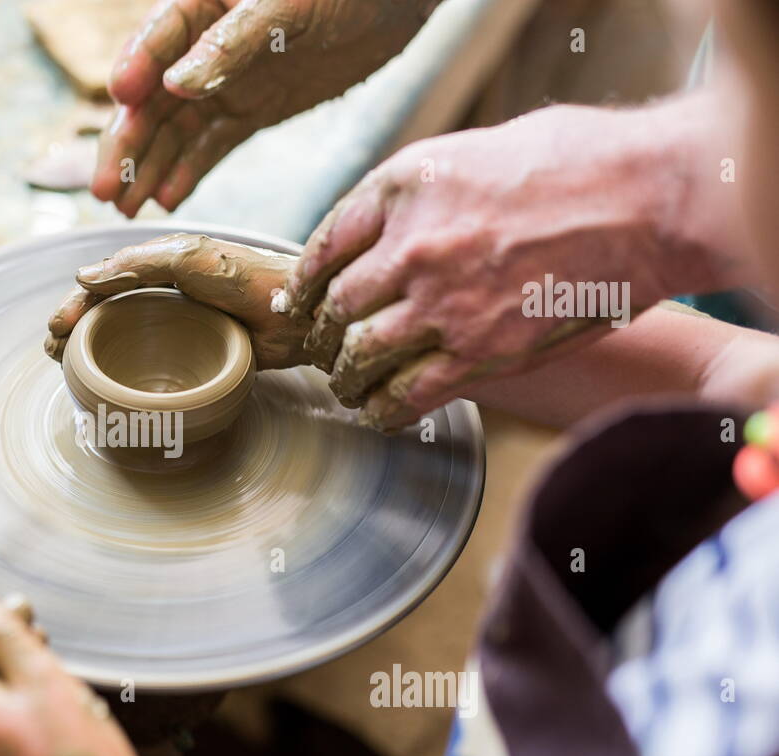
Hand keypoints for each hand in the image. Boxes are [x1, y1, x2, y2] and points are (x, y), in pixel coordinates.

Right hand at [45, 233, 307, 368]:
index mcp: (162, 261)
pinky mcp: (198, 348)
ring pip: (124, 333)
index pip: (106, 281)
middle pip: (107, 308)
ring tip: (65, 365)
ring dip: (91, 348)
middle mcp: (167, 289)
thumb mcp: (190, 260)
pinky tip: (111, 382)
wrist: (298, 314)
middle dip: (74, 327)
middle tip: (52, 351)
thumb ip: (139, 263)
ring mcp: (181, 320)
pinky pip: (152, 358)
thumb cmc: (248, 279)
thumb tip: (84, 276)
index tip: (55, 329)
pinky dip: (124, 368)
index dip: (76, 303)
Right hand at [92, 0, 437, 216]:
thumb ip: (232, 44)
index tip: (120, 99)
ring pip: (175, 130)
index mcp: (204, 3)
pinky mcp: (251, 110)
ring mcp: (226, 82)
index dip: (137, 70)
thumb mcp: (287, 6)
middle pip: (153, 98)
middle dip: (127, 144)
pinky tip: (166, 199)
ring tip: (125, 207)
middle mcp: (204, 46)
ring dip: (148, 168)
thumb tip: (178, 84)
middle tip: (105, 187)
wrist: (396, 4)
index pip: (157, 39)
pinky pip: (210, 146)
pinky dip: (187, 172)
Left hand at [286, 96, 750, 429]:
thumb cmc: (580, 162)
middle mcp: (410, 247)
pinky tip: (376, 413)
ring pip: (358, 357)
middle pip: (334, 307)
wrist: (650, 201)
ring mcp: (440, 305)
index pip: (324, 245)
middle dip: (321, 335)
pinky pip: (405, 396)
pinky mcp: (478, 355)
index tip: (298, 302)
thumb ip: (422, 193)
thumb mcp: (476, 151)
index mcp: (403, 188)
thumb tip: (386, 229)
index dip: (303, 283)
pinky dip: (381, 411)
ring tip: (344, 384)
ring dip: (344, 377)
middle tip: (321, 349)